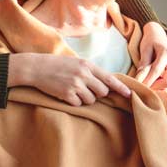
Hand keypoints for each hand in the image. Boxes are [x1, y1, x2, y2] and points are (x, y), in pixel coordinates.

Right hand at [8, 53, 130, 105]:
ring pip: (91, 100)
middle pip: (102, 92)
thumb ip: (91, 71)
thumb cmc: (58, 65)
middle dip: (98, 94)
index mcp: (87, 65)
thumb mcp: (76, 62)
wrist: (36, 68)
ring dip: (85, 99)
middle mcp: (83, 74)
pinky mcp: (66, 94)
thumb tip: (106, 84)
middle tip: (87, 89)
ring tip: (73, 90)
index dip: (121, 88)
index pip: (109, 78)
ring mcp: (75, 85)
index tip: (129, 95)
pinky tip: (65, 94)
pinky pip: (78, 104)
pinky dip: (74, 102)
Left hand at [135, 21, 166, 86]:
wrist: (159, 35)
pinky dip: (161, 85)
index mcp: (166, 53)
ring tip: (148, 84)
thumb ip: (144, 64)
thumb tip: (139, 79)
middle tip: (143, 87)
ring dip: (158, 87)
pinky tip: (154, 82)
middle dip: (155, 87)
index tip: (138, 87)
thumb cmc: (150, 41)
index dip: (147, 81)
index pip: (156, 71)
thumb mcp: (145, 49)